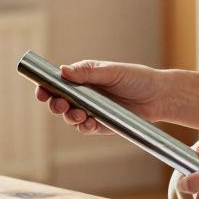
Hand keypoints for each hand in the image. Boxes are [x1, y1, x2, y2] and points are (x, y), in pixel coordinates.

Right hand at [34, 60, 170, 134]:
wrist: (158, 96)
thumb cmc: (136, 78)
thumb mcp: (111, 71)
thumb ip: (87, 72)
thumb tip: (62, 71)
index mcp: (82, 78)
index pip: (57, 83)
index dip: (45, 87)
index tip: (40, 91)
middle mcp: (84, 95)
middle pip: (58, 102)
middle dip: (55, 104)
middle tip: (61, 104)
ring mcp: (91, 110)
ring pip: (70, 117)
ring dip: (70, 116)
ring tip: (80, 114)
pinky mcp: (101, 124)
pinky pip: (86, 128)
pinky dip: (85, 126)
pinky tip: (91, 122)